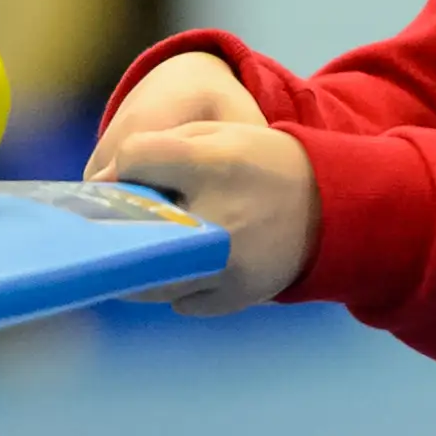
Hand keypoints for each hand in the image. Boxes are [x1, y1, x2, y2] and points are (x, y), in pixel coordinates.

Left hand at [89, 52, 315, 311]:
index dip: (124, 166)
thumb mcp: (217, 134)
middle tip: (117, 226)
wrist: (331, 204)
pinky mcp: (236, 295)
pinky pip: (181, 302)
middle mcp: (220, 218)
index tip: (126, 176)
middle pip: (134, 229)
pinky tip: (188, 266)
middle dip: (120, 227)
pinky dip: (178, 286)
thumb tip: (103, 184)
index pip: (135, 157)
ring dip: (141, 265)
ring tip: (148, 249)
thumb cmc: (260, 162)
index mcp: (215, 164)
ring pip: (152, 278)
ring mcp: (228, 264)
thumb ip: (159, 149)